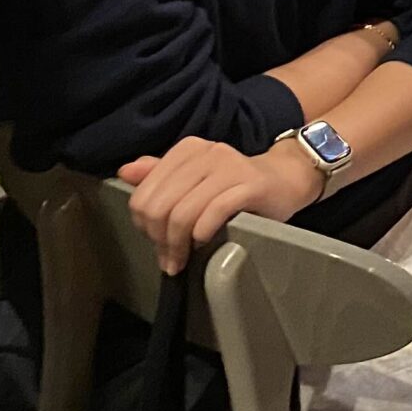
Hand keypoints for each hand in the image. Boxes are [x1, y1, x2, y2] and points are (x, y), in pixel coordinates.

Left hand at [120, 135, 323, 274]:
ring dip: (178, 245)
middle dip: (160, 239)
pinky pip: (213, 213)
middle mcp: (206, 152)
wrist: (286, 179)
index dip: (144, 225)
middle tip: (169, 258)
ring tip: (182, 260)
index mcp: (187, 150)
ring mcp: (229, 167)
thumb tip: (125, 172)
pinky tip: (204, 243)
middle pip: (161, 206)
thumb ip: (160, 175)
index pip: (144, 193)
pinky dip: (202, 234)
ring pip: (183, 212)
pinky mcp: (250, 185)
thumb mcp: (195, 178)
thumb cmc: (235, 185)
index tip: (156, 242)